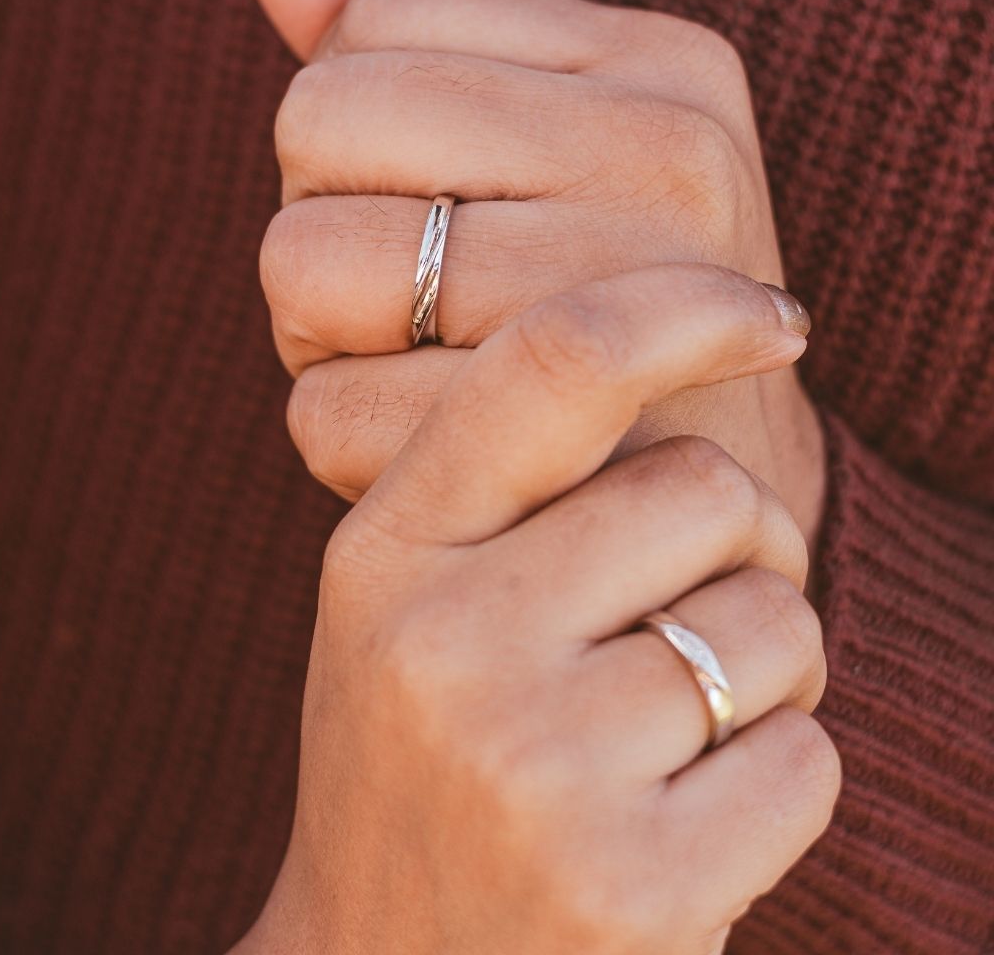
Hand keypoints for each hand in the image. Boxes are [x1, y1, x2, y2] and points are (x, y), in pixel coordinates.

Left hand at [231, 0, 825, 549]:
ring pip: (304, 264)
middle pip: (318, 128)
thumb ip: (412, 47)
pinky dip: (344, 436)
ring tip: (417, 363)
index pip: (370, 33)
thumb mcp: (551, 154)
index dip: (354, 141)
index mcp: (658, 65)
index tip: (431, 213)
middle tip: (405, 302)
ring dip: (323, 335)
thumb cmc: (616, 318)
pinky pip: (327, 409)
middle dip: (329, 227)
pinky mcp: (547, 440)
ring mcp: (623, 288)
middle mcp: (666, 151)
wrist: (721, 494)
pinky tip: (430, 441)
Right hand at [231, 265, 839, 954]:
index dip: (683, 306)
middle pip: (708, 488)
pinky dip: (779, 779)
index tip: (772, 316)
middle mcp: (445, 643)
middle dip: (743, 539)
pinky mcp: (628, 887)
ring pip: (776, 623)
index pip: (556, 361)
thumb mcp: (413, 604)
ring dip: (764, 669)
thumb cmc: (421, 760)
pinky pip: (806, 758)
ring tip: (666, 735)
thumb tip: (688, 359)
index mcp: (387, 550)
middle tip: (685, 612)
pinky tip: (683, 825)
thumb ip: (513, 490)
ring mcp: (532, 768)